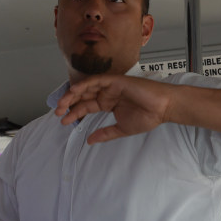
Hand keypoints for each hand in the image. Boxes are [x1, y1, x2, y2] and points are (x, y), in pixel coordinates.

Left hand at [54, 75, 174, 143]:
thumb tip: (90, 140)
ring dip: (73, 94)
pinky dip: (85, 85)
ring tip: (62, 104)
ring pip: (87, 88)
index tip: (63, 122)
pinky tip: (74, 91)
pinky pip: (97, 80)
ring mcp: (111, 86)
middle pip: (83, 96)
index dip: (74, 113)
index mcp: (109, 103)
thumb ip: (105, 133)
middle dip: (69, 104)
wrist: (163, 108)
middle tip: (57, 113)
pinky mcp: (116, 80)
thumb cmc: (148, 117)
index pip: (87, 106)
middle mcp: (107, 94)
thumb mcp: (122, 129)